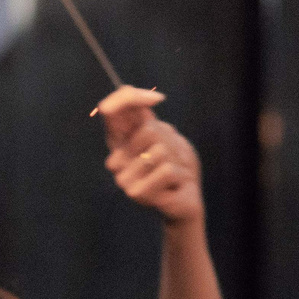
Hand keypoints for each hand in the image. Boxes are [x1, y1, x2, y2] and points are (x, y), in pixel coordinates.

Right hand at [96, 87, 203, 227]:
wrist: (188, 200)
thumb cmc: (176, 166)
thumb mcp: (166, 136)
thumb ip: (150, 118)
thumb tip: (149, 98)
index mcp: (118, 140)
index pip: (110, 109)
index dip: (131, 98)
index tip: (159, 99)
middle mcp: (115, 157)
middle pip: (148, 129)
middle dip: (170, 142)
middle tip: (172, 159)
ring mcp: (122, 176)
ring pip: (160, 150)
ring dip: (177, 160)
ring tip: (174, 173)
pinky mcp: (135, 192)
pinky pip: (167, 171)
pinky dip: (180, 175)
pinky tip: (175, 185)